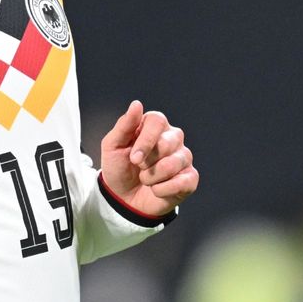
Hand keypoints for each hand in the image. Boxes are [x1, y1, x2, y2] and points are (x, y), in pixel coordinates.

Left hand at [100, 100, 198, 216]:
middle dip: (146, 162)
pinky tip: (156, 189)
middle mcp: (173, 138)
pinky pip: (182, 182)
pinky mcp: (190, 178)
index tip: (134, 158)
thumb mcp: (112, 145)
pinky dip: (162, 190)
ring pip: (173, 164)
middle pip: (166, 143)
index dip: (145, 141)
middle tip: (139, 167)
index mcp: (155, 125)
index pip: (157, 121)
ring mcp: (183, 157)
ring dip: (151, 178)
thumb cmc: (119, 167)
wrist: (123, 197)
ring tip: (146, 179)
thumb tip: (137, 104)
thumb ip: (124, 125)